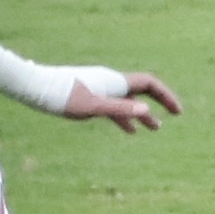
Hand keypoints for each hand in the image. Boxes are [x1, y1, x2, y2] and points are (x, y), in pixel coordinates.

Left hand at [63, 71, 181, 132]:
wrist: (37, 88)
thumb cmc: (63, 96)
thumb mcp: (93, 107)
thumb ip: (119, 109)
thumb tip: (146, 111)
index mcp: (115, 81)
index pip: (148, 83)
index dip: (165, 95)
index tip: (176, 111)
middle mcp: (110, 82)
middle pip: (142, 89)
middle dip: (159, 101)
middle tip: (175, 114)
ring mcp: (100, 89)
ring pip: (127, 101)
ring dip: (142, 114)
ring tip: (155, 129)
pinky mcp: (90, 97)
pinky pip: (113, 107)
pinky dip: (123, 118)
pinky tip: (130, 131)